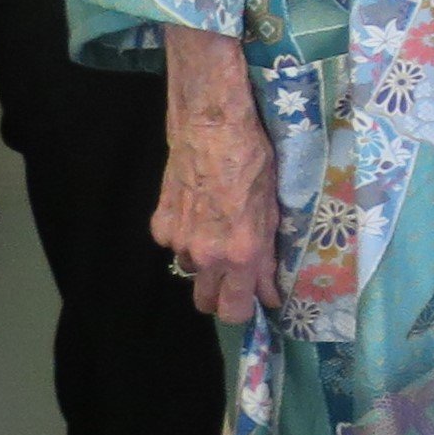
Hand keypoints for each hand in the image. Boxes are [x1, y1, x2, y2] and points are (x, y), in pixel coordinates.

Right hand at [156, 29, 275, 321]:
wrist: (213, 123)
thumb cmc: (253, 159)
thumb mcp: (273, 209)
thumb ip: (267, 255)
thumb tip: (269, 291)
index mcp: (242, 253)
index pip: (236, 311)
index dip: (247, 310)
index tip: (257, 299)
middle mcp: (207, 255)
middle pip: (206, 304)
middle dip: (222, 297)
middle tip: (236, 277)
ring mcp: (179, 240)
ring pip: (190, 273)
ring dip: (204, 265)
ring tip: (219, 233)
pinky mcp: (160, 222)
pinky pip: (174, 246)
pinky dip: (186, 238)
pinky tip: (198, 212)